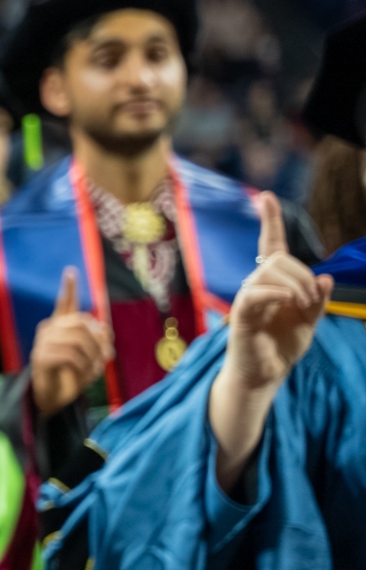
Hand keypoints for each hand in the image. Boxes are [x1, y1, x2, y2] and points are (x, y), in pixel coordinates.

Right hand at [29, 267, 112, 415]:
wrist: (52, 398)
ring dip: (92, 356)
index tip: (71, 271)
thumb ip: (98, 341)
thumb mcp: (90, 357)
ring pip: (78, 340)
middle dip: (98, 341)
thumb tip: (104, 328)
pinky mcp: (41, 357)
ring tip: (93, 369)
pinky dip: (82, 366)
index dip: (69, 288)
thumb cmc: (71, 376)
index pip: (64, 303)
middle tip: (104, 356)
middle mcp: (49, 330)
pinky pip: (70, 355)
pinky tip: (81, 373)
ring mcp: (42, 343)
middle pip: (81, 323)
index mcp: (59, 327)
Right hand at [222, 192, 327, 393]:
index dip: (270, 220)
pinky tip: (289, 300)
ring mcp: (248, 296)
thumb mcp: (310, 320)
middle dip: (303, 274)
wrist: (266, 373)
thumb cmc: (283, 344)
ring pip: (270, 271)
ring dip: (296, 284)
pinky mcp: (242, 312)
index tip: (266, 197)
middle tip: (312, 300)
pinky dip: (277, 292)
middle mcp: (257, 284)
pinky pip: (257, 292)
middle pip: (279, 258)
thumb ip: (319, 300)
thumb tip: (326, 277)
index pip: (270, 244)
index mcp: (274, 282)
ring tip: (304, 306)